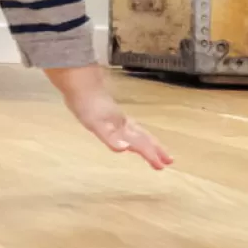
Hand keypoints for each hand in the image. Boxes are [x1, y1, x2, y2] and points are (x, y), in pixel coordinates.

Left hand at [46, 65, 173, 170]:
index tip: (162, 167)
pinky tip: (128, 132)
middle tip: (169, 160)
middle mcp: (122, 121)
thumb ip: (110, 137)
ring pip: (136, 129)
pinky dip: (133, 130)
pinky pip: (126, 123)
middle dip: (155, 148)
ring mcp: (116, 115)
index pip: (139, 142)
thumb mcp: (95, 124)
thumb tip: (125, 148)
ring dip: (147, 140)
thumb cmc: (86, 103)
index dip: (150, 154)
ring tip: (156, 148)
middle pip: (142, 136)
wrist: (77, 81)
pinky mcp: (108, 111)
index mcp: (121, 126)